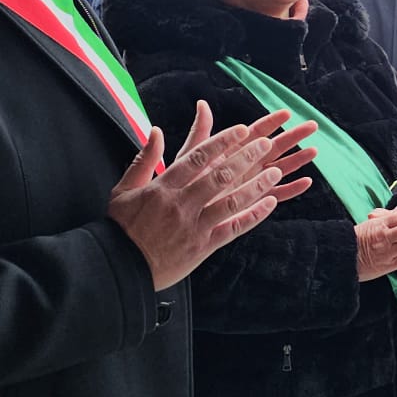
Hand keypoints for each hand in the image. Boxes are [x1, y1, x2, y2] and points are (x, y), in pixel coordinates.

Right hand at [108, 101, 319, 290]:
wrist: (120, 267)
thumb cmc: (122, 227)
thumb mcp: (124, 189)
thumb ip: (144, 159)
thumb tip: (157, 131)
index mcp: (163, 187)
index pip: (197, 158)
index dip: (222, 141)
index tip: (241, 129)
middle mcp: (182, 204)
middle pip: (220, 176)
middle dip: (246, 158)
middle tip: (267, 143)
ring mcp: (195, 227)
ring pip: (232, 202)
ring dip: (257, 185)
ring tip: (276, 171)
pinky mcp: (204, 246)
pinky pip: (234, 228)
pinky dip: (254, 216)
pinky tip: (271, 203)